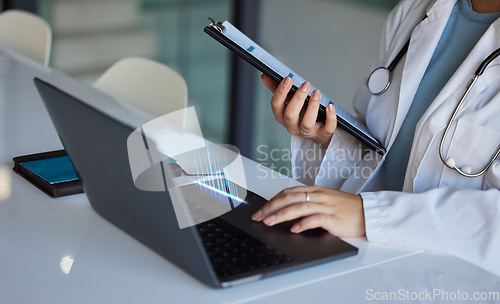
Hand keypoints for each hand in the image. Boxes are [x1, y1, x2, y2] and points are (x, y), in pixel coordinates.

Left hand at [251, 185, 365, 236]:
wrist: (368, 213)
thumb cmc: (346, 209)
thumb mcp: (325, 202)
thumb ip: (308, 204)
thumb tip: (286, 213)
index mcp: (315, 190)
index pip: (288, 192)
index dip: (272, 200)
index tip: (260, 210)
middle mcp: (318, 196)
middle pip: (289, 198)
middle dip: (271, 207)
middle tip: (258, 217)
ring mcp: (326, 206)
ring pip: (299, 207)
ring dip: (281, 215)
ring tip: (270, 222)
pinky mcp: (333, 218)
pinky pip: (315, 219)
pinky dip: (302, 224)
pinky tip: (294, 229)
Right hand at [261, 74, 336, 147]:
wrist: (316, 130)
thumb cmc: (301, 113)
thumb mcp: (287, 101)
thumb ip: (277, 90)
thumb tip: (265, 76)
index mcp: (281, 116)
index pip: (276, 105)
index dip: (281, 92)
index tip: (288, 79)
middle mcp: (292, 126)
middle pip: (290, 115)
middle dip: (298, 98)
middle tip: (306, 84)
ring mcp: (307, 132)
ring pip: (307, 124)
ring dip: (312, 107)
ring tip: (316, 92)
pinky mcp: (321, 134)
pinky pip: (327, 129)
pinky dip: (330, 118)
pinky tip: (330, 106)